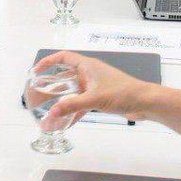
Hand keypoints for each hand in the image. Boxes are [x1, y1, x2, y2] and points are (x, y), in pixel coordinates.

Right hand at [34, 51, 155, 121]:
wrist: (144, 102)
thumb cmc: (123, 92)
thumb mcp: (94, 98)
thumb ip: (71, 105)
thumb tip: (52, 113)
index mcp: (88, 66)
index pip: (63, 57)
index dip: (49, 61)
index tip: (37, 70)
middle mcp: (89, 74)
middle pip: (65, 76)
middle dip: (52, 86)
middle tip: (39, 94)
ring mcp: (94, 86)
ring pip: (72, 92)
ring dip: (62, 102)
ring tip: (49, 113)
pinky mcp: (100, 98)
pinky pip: (81, 103)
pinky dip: (73, 111)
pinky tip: (65, 123)